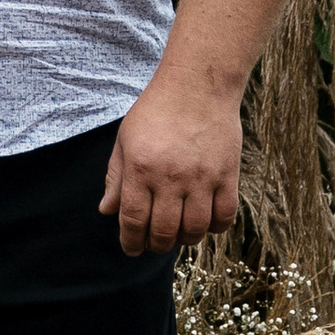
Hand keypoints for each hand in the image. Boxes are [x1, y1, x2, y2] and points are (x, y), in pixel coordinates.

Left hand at [100, 72, 242, 256]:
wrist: (197, 86)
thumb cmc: (155, 111)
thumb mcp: (125, 140)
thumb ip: (116, 177)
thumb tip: (107, 211)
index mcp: (141, 168)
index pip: (134, 219)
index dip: (131, 241)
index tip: (131, 248)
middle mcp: (171, 177)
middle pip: (164, 231)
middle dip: (156, 245)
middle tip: (154, 243)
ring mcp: (202, 177)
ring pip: (194, 229)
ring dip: (184, 240)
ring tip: (178, 234)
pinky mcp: (227, 175)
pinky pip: (224, 216)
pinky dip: (214, 227)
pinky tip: (204, 222)